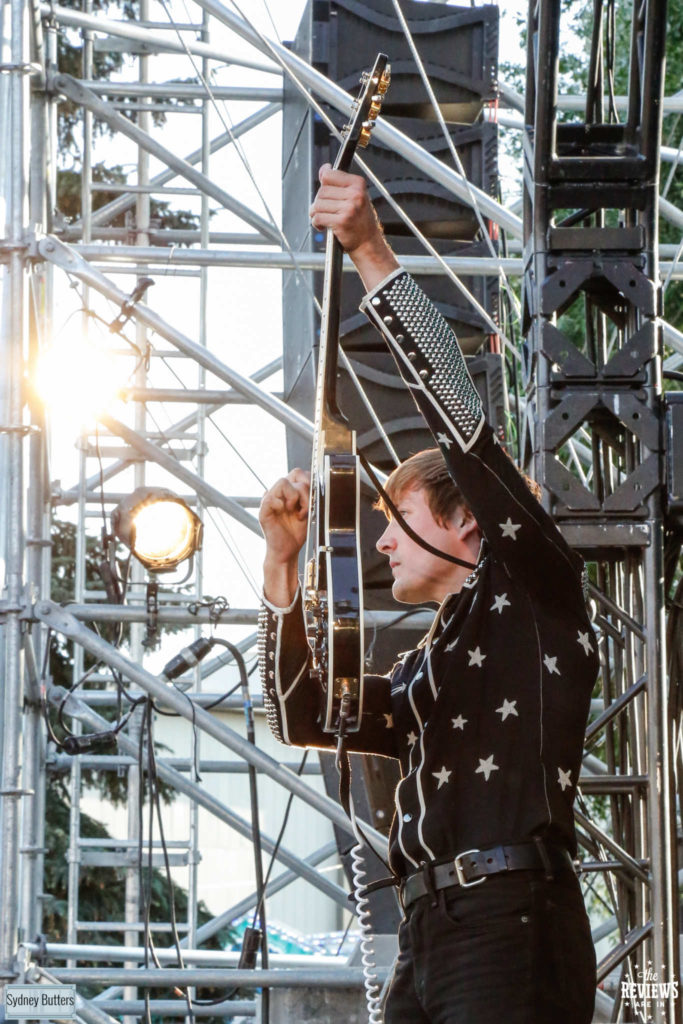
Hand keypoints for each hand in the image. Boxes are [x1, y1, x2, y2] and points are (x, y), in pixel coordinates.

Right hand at [259, 468, 310, 566]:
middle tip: (305, 507)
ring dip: (295, 497)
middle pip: (294, 473)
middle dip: (305, 489)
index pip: (298, 473)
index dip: (309, 482)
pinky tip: (288, 516)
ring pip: (283, 482)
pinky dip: (282, 505)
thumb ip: (308, 496)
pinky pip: (271, 498)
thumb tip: (312, 483)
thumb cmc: (295, 533)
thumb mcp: (308, 512)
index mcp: (288, 492)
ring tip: (297, 513)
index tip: (312, 500)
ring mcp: (270, 500)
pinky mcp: (263, 510)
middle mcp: (278, 493)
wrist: (287, 552)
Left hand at [310, 166, 398, 289]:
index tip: (325, 189)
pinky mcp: (341, 222)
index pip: (329, 175)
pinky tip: (323, 226)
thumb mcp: (354, 196)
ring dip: (316, 213)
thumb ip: (339, 183)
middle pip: (322, 191)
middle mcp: (355, 195)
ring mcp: (349, 208)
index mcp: (358, 184)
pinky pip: (318, 217)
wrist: (367, 243)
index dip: (323, 182)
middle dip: (319, 202)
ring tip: (323, 219)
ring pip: (318, 205)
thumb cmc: (360, 221)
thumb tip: (324, 169)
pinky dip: (316, 223)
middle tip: (326, 210)